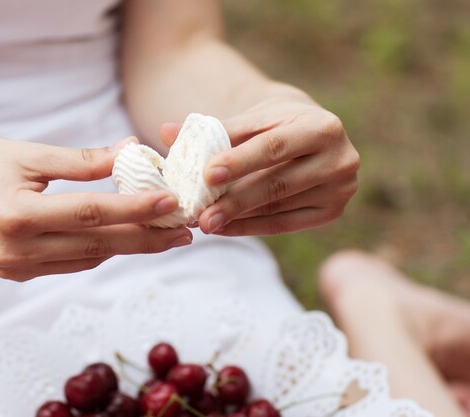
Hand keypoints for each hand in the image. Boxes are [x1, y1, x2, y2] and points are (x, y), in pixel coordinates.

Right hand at [0, 137, 191, 279]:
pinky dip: (102, 251)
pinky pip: (71, 264)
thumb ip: (82, 159)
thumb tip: (132, 151)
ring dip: (130, 246)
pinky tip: (127, 239)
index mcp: (17, 215)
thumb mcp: (28, 153)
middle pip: (98, 244)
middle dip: (147, 238)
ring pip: (89, 259)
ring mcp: (16, 268)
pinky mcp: (17, 273)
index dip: (136, 208)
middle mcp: (17, 250)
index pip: (92, 214)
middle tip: (186, 231)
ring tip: (166, 235)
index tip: (173, 201)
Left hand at [161, 96, 359, 235]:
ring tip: (205, 223)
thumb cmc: (275, 124)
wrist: (311, 135)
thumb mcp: (251, 119)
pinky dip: (251, 227)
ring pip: (279, 206)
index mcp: (323, 126)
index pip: (274, 147)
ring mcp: (340, 189)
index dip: (239, 161)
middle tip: (201, 217)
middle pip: (277, 183)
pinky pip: (285, 224)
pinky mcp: (332, 211)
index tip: (206, 175)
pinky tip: (224, 229)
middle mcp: (341, 158)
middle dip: (235, 201)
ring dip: (238, 217)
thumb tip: (164, 132)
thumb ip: (212, 129)